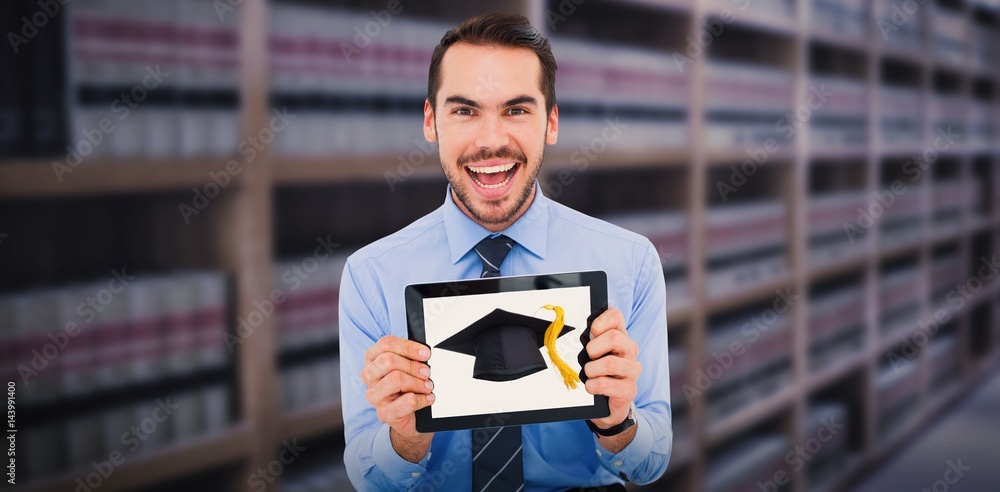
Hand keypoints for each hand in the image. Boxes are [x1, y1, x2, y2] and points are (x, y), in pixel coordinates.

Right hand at [361, 335, 434, 460]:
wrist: (410, 416)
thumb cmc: (407, 387)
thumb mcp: (407, 366)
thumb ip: (410, 356)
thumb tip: (424, 352)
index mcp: (372, 359)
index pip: (386, 344)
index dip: (408, 347)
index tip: (425, 354)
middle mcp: (369, 377)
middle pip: (387, 360)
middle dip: (412, 365)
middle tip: (426, 372)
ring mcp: (375, 396)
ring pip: (395, 379)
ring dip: (417, 382)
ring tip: (428, 386)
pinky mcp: (384, 414)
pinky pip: (407, 401)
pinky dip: (422, 399)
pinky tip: (428, 398)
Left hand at [582, 308, 640, 443]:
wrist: (609, 403)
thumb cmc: (599, 373)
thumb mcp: (593, 352)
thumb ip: (589, 337)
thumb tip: (574, 326)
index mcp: (621, 336)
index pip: (616, 316)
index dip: (599, 322)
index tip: (591, 333)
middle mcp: (630, 351)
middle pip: (614, 337)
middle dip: (593, 348)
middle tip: (589, 357)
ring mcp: (631, 370)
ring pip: (610, 363)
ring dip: (592, 369)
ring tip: (589, 374)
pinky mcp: (629, 389)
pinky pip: (606, 384)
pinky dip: (593, 386)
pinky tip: (592, 387)